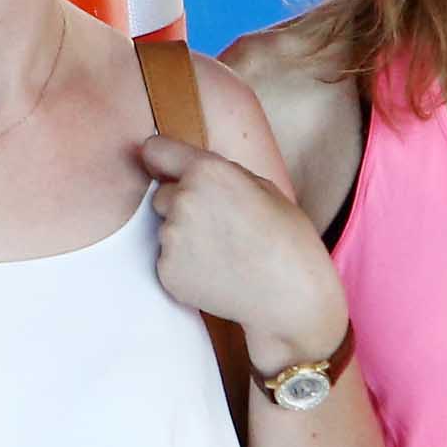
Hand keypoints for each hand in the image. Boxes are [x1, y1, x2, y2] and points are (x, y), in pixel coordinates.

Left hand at [140, 132, 347, 371]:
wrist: (290, 296)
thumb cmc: (287, 239)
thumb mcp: (263, 187)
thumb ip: (221, 174)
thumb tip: (192, 171)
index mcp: (207, 172)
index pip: (156, 150)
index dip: (161, 160)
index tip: (164, 168)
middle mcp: (182, 200)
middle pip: (162, 195)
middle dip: (181, 205)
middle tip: (219, 225)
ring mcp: (171, 238)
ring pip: (166, 230)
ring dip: (185, 237)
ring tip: (224, 253)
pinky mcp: (166, 271)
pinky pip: (168, 259)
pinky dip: (185, 265)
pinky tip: (217, 272)